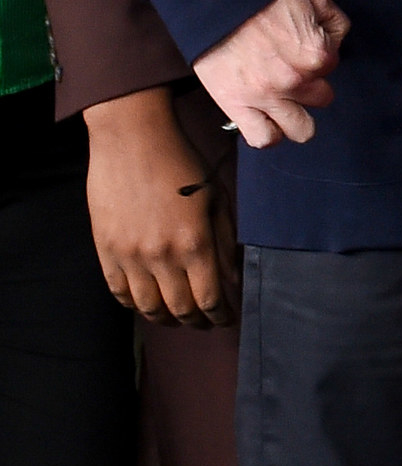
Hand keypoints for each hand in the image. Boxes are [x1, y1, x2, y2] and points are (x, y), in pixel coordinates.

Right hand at [83, 87, 237, 327]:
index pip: (209, 299)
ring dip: (165, 318)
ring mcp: (130, 255)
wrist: (133, 142)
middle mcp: (161, 255)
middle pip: (179, 308)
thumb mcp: (217, 200)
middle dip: (196, 322)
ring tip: (177, 318)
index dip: (220, 316)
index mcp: (195, 243)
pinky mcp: (105, 249)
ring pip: (147, 306)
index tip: (227, 319)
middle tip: (204, 323)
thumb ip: (224, 243)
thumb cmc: (182, 165)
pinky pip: (118, 291)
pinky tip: (146, 304)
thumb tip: (232, 278)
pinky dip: (133, 304)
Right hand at [193, 0, 347, 147]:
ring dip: (296, 116)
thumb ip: (334, 21)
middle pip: (321, 98)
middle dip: (311, 86)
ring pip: (300, 130)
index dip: (318, 56)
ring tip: (285, 103)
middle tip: (292, 71)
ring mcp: (266, 97)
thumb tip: (335, 40)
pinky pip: (262, 137)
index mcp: (317, 55)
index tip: (301, 47)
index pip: (332, 66)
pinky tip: (268, 119)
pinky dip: (269, 133)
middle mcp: (295, 81)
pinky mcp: (236, 105)